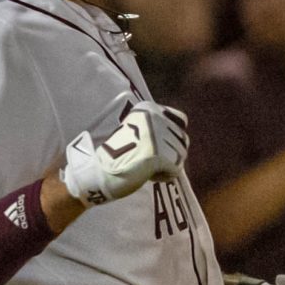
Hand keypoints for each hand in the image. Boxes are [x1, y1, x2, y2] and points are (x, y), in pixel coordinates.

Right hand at [61, 101, 187, 204]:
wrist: (101, 171)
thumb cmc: (121, 154)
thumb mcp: (139, 130)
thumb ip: (159, 128)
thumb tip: (182, 137)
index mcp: (149, 108)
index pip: (181, 120)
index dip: (173, 136)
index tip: (157, 144)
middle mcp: (154, 117)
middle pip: (182, 140)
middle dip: (171, 152)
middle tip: (149, 159)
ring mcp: (157, 136)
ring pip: (181, 156)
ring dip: (167, 165)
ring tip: (146, 166)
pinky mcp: (159, 155)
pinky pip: (175, 170)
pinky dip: (164, 176)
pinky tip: (148, 175)